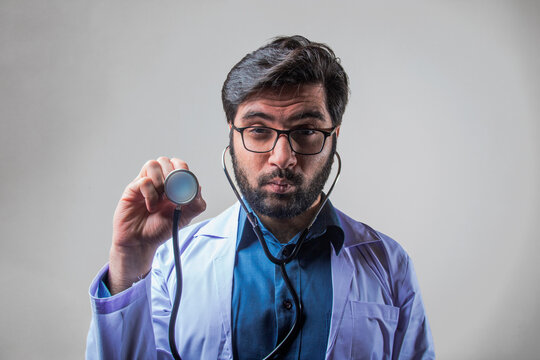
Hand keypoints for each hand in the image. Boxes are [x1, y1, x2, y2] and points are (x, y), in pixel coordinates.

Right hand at [108, 157, 205, 293]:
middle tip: (173, 193)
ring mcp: (145, 184)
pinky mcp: (133, 189)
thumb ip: (195, 203)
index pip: (179, 165)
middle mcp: (158, 181)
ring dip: (160, 181)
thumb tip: (198, 187)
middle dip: (172, 175)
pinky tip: (151, 206)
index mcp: (173, 184)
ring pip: (153, 164)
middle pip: (166, 160)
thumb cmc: (160, 228)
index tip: (185, 185)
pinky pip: (143, 180)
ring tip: (161, 199)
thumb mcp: (184, 217)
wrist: (141, 242)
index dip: (183, 170)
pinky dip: (150, 193)